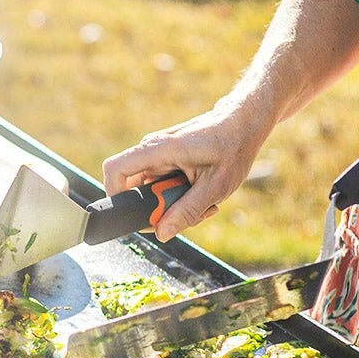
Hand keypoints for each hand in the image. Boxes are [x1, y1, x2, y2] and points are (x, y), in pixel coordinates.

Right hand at [102, 103, 270, 240]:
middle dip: (159, 211)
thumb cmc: (233, 148)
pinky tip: (204, 196)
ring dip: (175, 206)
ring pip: (153, 192)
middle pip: (136, 190)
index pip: (115, 170)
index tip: (134, 215)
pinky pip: (163, 186)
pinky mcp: (167, 160)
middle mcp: (153, 150)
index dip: (115, 196)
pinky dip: (181, 197)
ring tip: (205, 204)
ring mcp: (159, 155)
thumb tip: (162, 233)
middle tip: (191, 216)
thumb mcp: (215, 187)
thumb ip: (187, 211)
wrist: (244, 124)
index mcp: (159, 150)